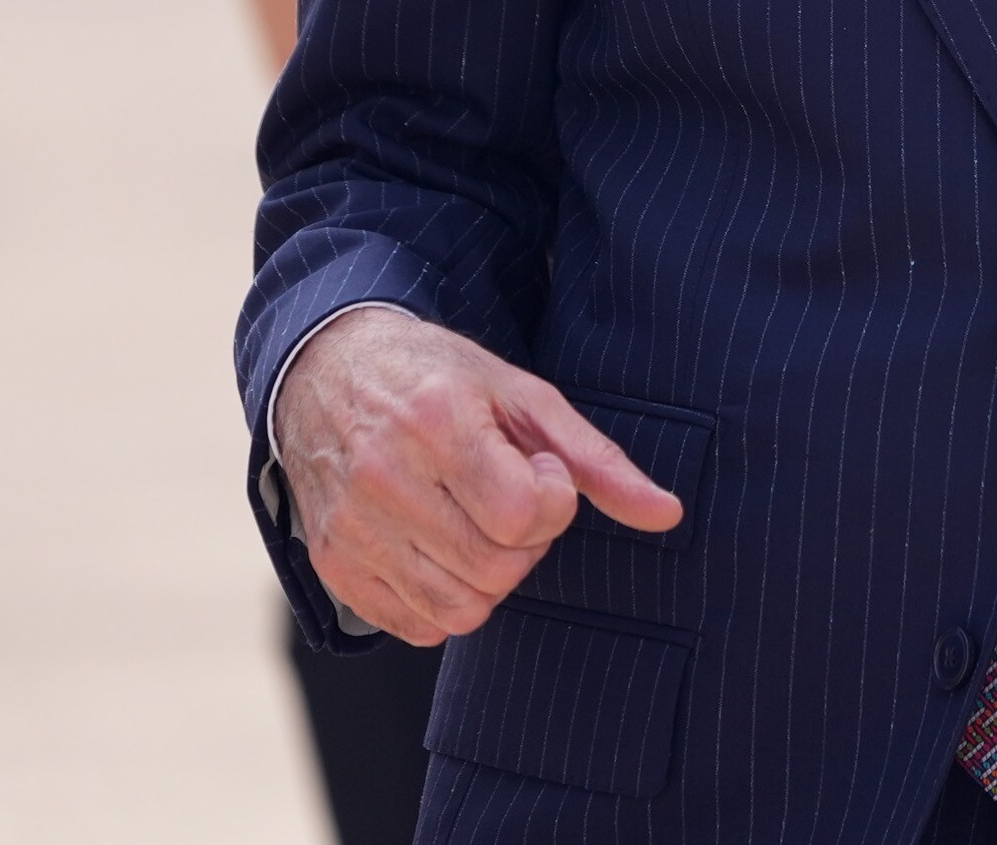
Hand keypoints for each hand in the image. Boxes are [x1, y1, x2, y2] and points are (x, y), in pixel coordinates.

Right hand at [272, 307, 681, 645]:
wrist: (330, 369)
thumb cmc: (440, 378)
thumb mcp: (524, 396)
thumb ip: (597, 460)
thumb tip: (667, 514)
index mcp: (436, 422)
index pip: (521, 515)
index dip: (550, 502)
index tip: (537, 470)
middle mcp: (383, 478)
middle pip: (496, 568)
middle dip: (526, 541)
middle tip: (510, 497)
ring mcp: (352, 528)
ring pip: (460, 609)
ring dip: (491, 576)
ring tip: (477, 521)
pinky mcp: (334, 565)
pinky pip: (417, 627)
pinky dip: (446, 600)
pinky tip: (443, 546)